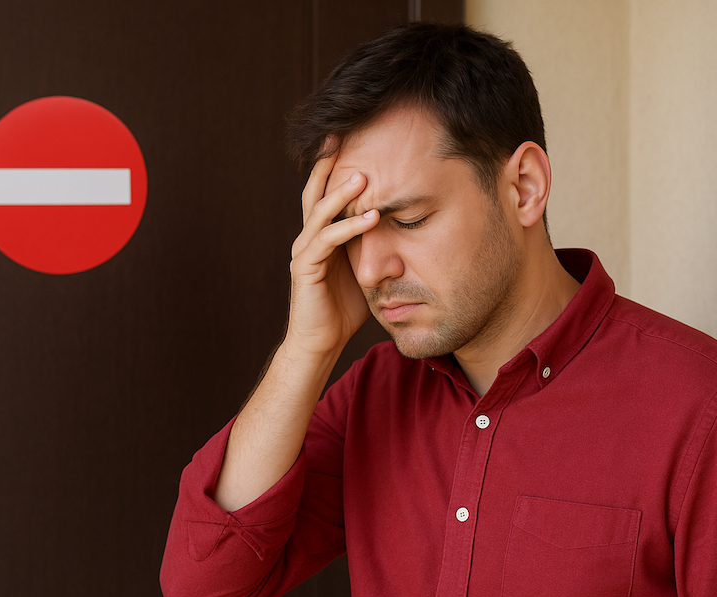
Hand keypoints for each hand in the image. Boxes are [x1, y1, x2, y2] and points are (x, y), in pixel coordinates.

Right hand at [285, 150, 380, 357]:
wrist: (319, 343)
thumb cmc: (343, 309)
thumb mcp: (366, 269)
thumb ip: (379, 247)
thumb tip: (411, 232)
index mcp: (321, 233)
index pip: (327, 190)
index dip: (338, 165)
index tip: (356, 138)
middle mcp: (309, 236)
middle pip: (316, 189)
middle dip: (330, 162)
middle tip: (344, 134)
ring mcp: (305, 250)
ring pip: (321, 211)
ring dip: (343, 192)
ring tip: (365, 175)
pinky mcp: (305, 268)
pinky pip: (327, 241)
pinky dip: (349, 227)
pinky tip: (371, 216)